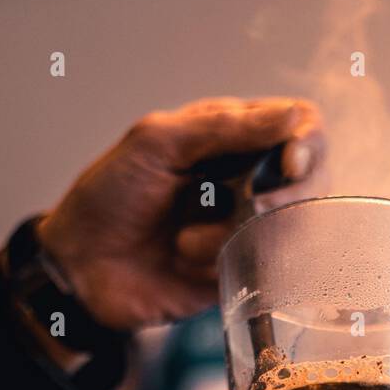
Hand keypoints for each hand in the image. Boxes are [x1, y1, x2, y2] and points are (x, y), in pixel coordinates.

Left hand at [35, 97, 323, 330]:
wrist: (78, 268)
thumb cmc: (108, 197)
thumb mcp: (157, 142)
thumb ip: (224, 127)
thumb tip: (293, 117)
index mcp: (231, 136)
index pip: (299, 124)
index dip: (307, 139)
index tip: (291, 161)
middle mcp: (247, 179)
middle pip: (311, 178)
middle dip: (287, 194)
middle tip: (254, 206)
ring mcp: (247, 228)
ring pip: (291, 227)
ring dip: (238, 235)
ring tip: (186, 245)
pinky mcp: (241, 272)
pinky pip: (270, 269)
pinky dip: (233, 264)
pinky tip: (191, 265)